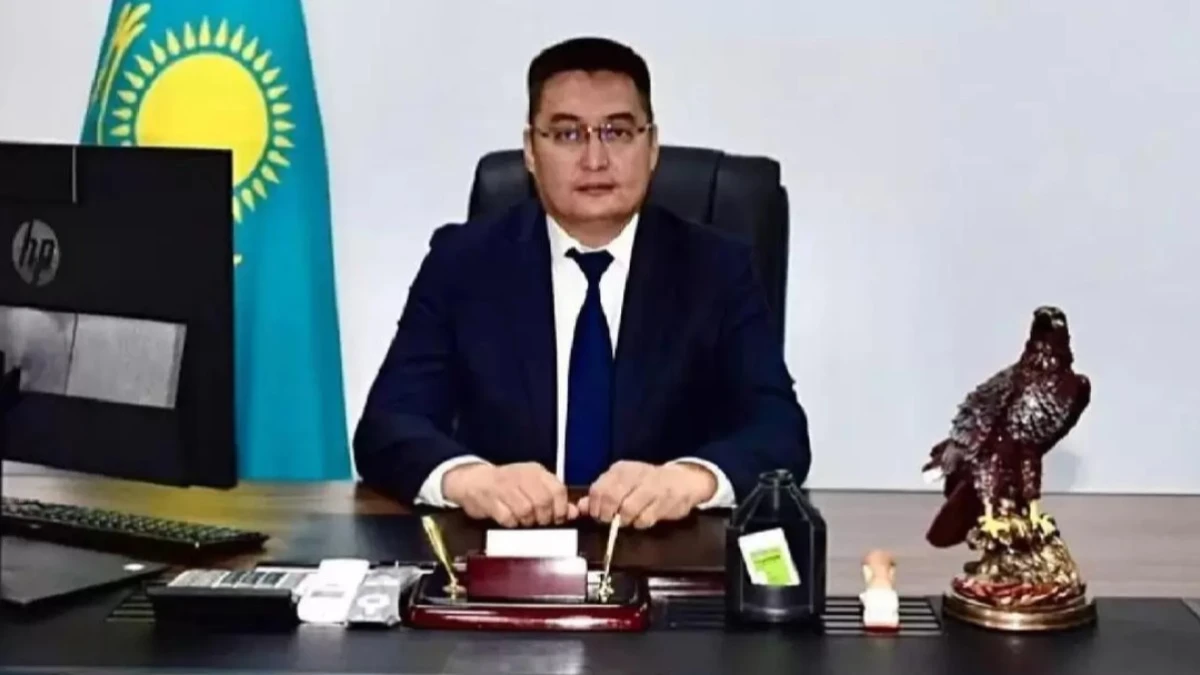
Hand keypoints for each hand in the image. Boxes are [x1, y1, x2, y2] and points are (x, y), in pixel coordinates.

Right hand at [443, 461, 577, 526]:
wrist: (473, 480)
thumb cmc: (507, 485)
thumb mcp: (532, 486)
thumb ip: (553, 498)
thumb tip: (573, 512)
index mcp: (535, 471)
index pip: (558, 490)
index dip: (560, 509)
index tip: (557, 518)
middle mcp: (521, 476)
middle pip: (543, 502)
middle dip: (544, 518)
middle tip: (539, 522)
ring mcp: (505, 487)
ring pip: (526, 511)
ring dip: (527, 521)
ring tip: (524, 520)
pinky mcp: (491, 500)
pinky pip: (508, 518)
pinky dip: (512, 523)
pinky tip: (510, 519)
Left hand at [577, 461, 716, 528]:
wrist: (683, 480)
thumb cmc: (648, 484)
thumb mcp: (623, 484)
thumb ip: (601, 495)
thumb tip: (581, 507)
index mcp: (621, 470)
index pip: (598, 489)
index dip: (594, 507)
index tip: (597, 515)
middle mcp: (635, 475)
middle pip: (610, 499)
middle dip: (607, 516)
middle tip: (610, 521)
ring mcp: (651, 487)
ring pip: (627, 511)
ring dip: (624, 521)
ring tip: (627, 520)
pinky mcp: (665, 501)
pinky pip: (644, 519)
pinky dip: (640, 524)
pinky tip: (643, 519)